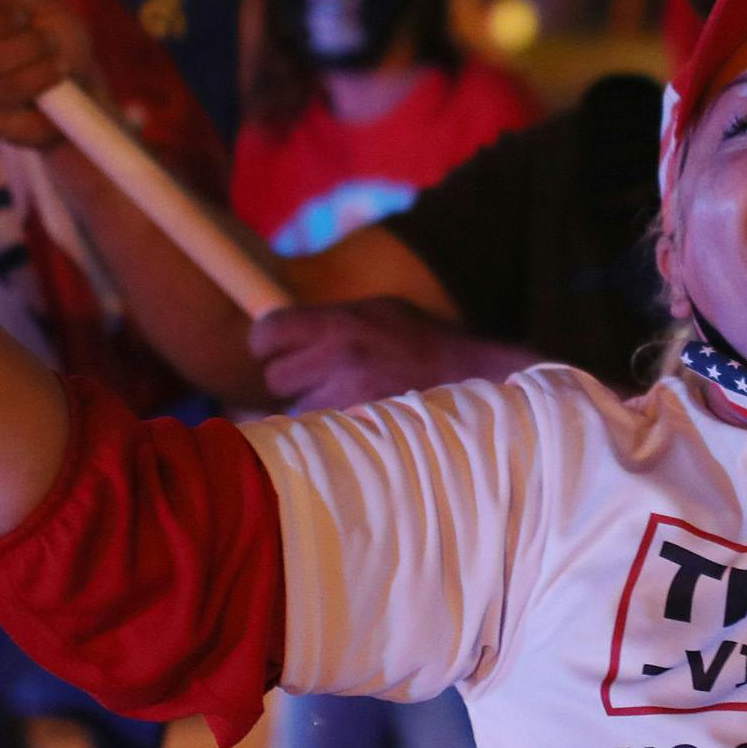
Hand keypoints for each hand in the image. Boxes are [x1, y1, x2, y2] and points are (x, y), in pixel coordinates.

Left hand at [250, 298, 536, 411]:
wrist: (480, 383)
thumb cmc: (429, 346)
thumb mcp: (382, 311)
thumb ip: (332, 319)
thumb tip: (282, 329)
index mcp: (341, 322)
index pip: (267, 333)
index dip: (268, 344)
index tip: (277, 350)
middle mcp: (339, 359)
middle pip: (277, 377)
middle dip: (296, 380)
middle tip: (325, 378)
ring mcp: (348, 399)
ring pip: (298, 412)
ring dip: (316, 409)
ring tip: (354, 400)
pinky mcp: (359, 432)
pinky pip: (323, 435)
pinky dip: (334, 433)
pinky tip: (363, 422)